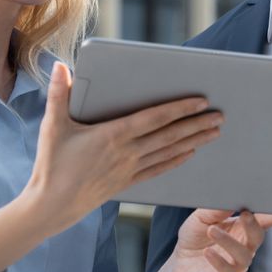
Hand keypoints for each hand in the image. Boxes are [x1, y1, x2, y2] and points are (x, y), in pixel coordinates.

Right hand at [20, 63, 222, 235]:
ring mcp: (129, 169)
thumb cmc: (52, 164)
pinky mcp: (127, 182)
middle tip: (220, 115)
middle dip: (196, 124)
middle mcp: (126, 153)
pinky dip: (176, 160)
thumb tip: (61, 67)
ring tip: (214, 132)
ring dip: (194, 141)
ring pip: (169, 152)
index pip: (154, 118)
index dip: (179, 108)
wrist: (52, 205)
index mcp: (112, 135)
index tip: (200, 101)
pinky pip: (158, 170)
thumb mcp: (53, 126)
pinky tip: (190, 154)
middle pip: (169, 135)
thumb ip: (58, 94)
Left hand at [167, 208, 271, 271]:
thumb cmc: (195, 236)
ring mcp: (236, 263)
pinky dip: (218, 260)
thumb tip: (230, 198)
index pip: (262, 221)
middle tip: (245, 214)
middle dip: (254, 225)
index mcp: (242, 229)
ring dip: (228, 241)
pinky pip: (227, 270)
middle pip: (257, 236)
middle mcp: (244, 246)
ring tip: (212, 230)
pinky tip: (208, 252)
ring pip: (243, 254)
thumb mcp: (201, 218)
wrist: (180, 262)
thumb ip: (215, 209)